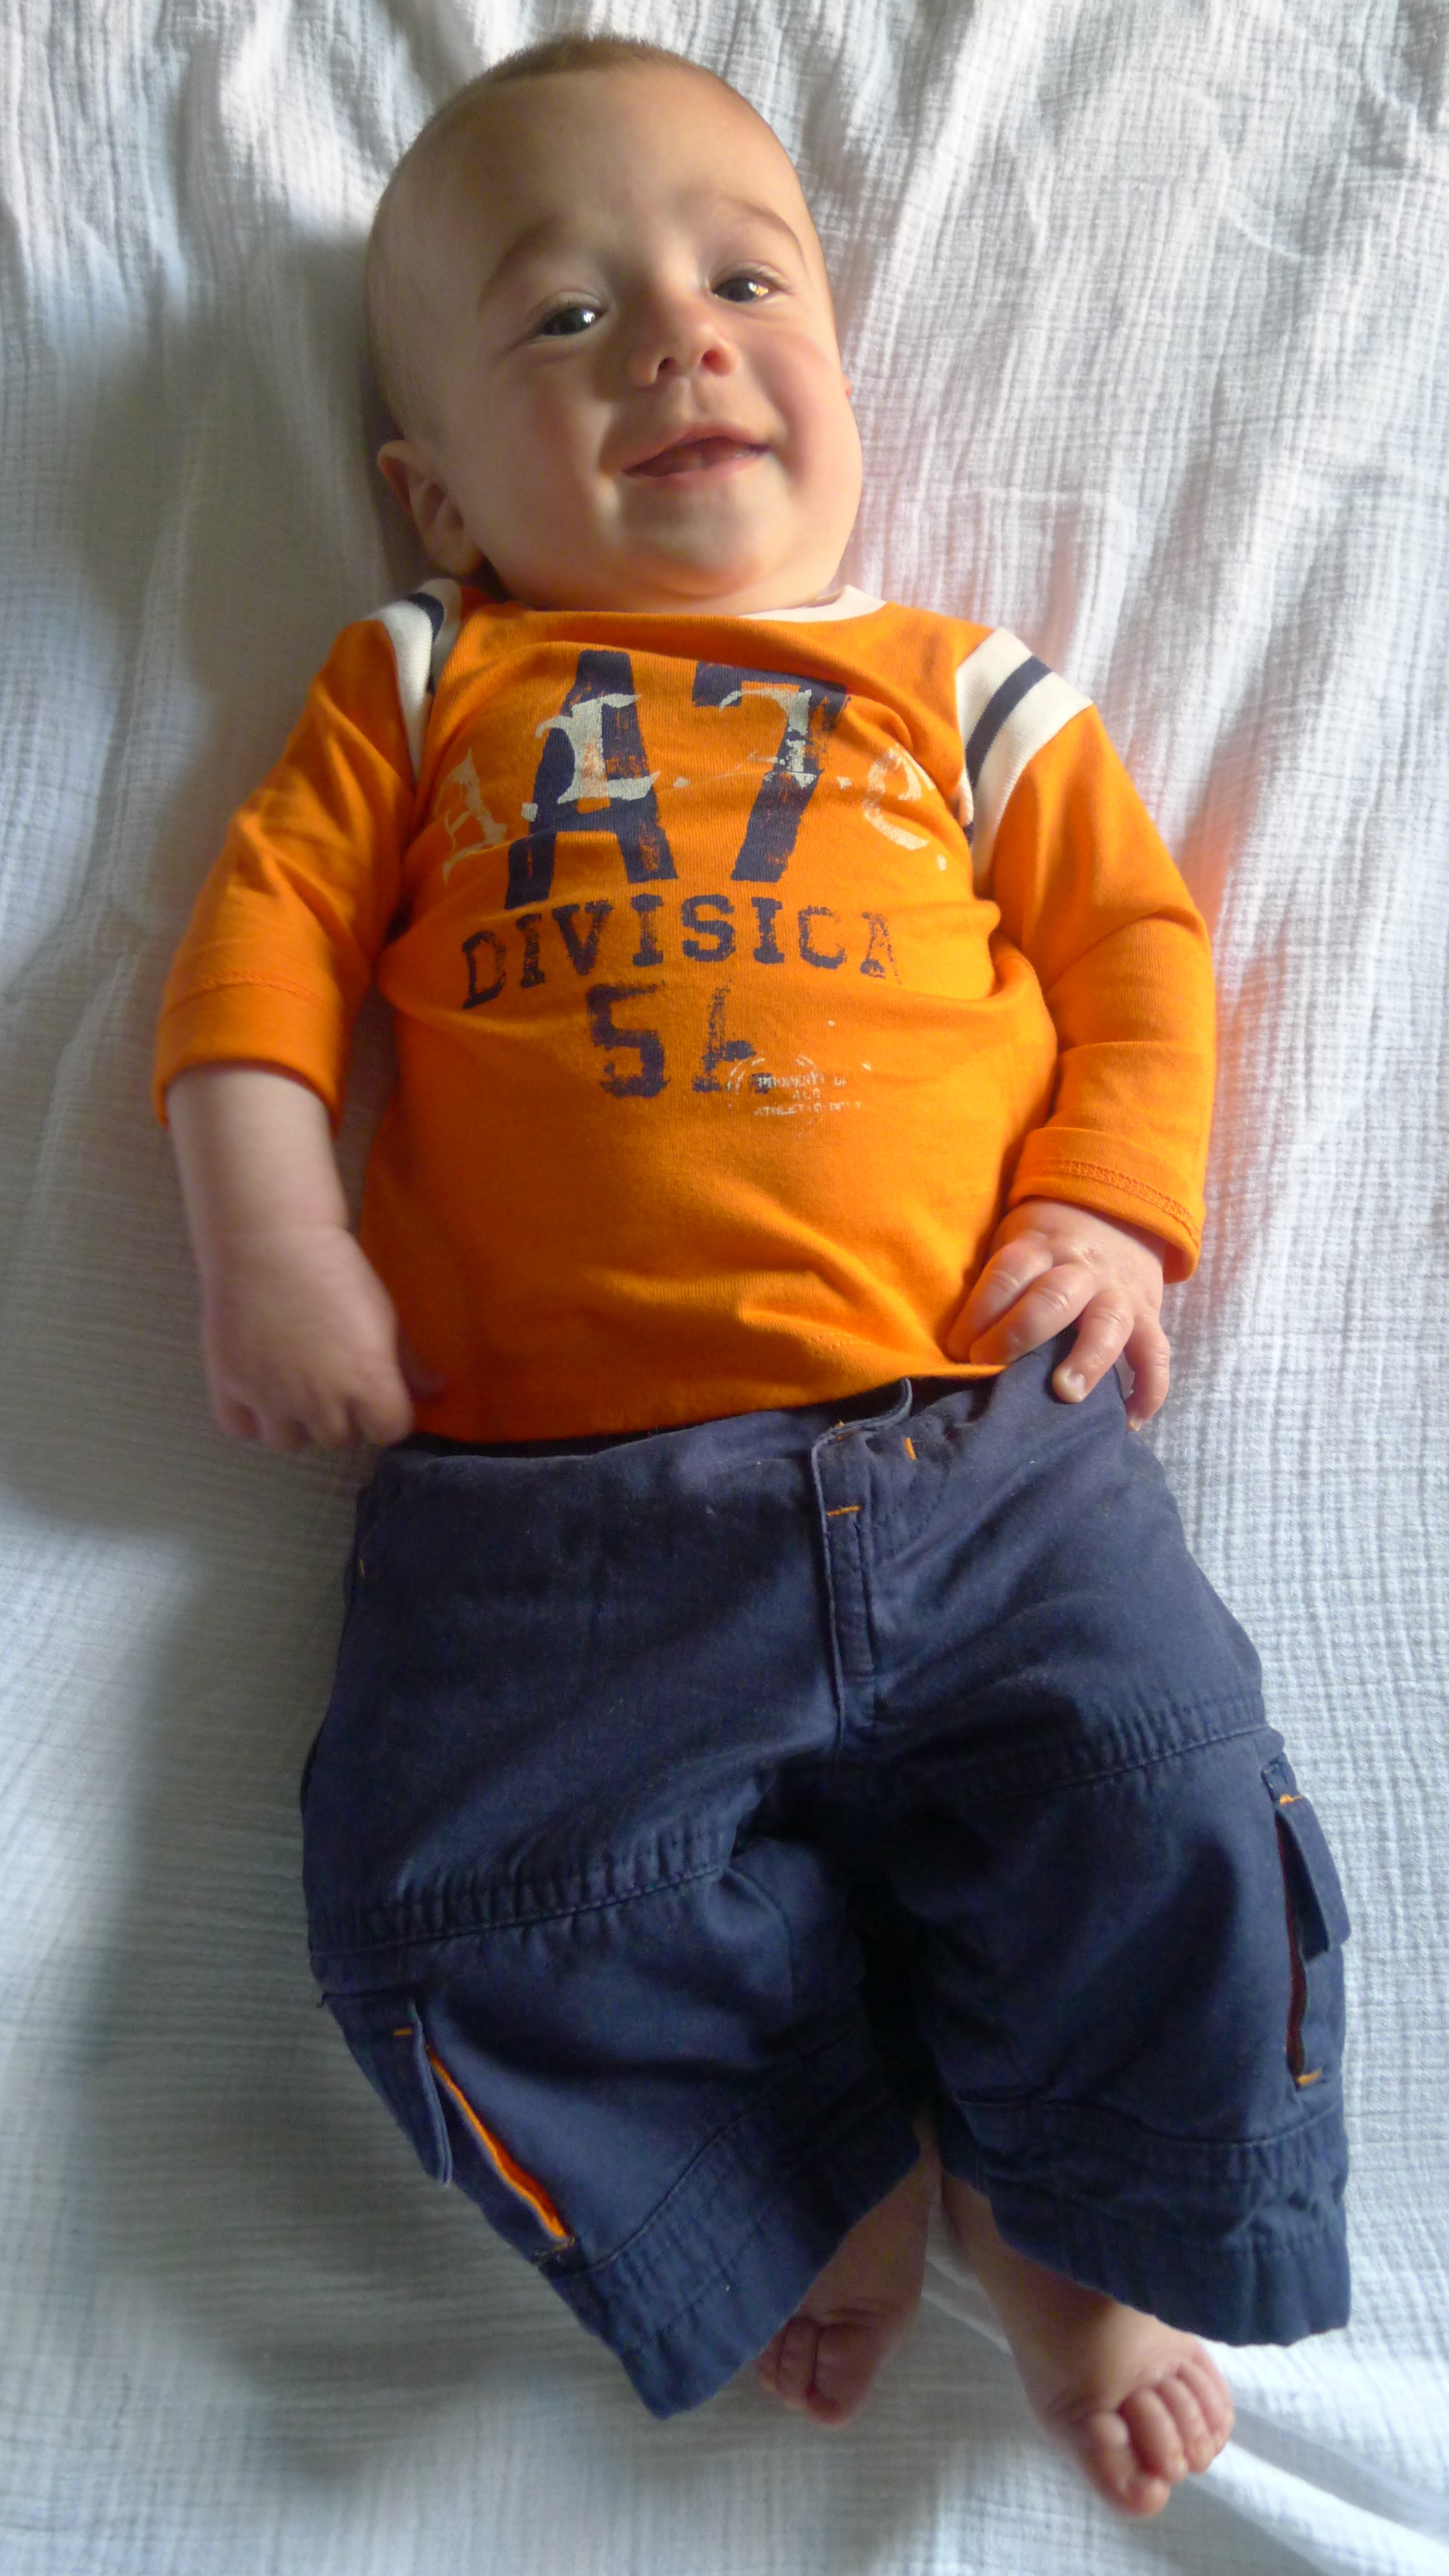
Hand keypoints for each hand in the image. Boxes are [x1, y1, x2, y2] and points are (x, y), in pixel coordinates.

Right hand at [199, 1221, 441, 1450]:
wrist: (271, 1240)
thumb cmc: (337, 1272)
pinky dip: (252, 1418)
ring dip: (297, 1422)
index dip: (386, 1413)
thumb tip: (435, 1392)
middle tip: (333, 1380)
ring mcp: (270, 1398)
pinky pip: (242, 1429)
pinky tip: (261, 1390)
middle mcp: (319, 1402)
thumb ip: (410, 1363)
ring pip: (290, 1441)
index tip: (377, 1392)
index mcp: (366, 1384)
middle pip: (340, 1439)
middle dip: (343, 1416)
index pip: (388, 1432)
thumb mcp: (385, 1315)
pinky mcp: (229, 1386)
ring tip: (295, 1387)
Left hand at [944, 1198, 1170, 1426]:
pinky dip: (1149, 1389)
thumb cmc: (1047, 1246)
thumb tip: (956, 1347)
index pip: (1009, 1273)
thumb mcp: (1017, 1241)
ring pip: (1109, 1322)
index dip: (980, 1311)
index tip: (957, 1348)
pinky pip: (1157, 1353)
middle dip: (1019, 1334)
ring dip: (1088, 1358)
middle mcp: (1083, 1269)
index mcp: (1042, 1247)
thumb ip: (998, 1284)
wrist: (1116, 1216)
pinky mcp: (1149, 1317)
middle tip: (989, 1367)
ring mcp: (1119, 1293)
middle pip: (1055, 1297)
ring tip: (1066, 1393)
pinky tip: (1129, 1422)